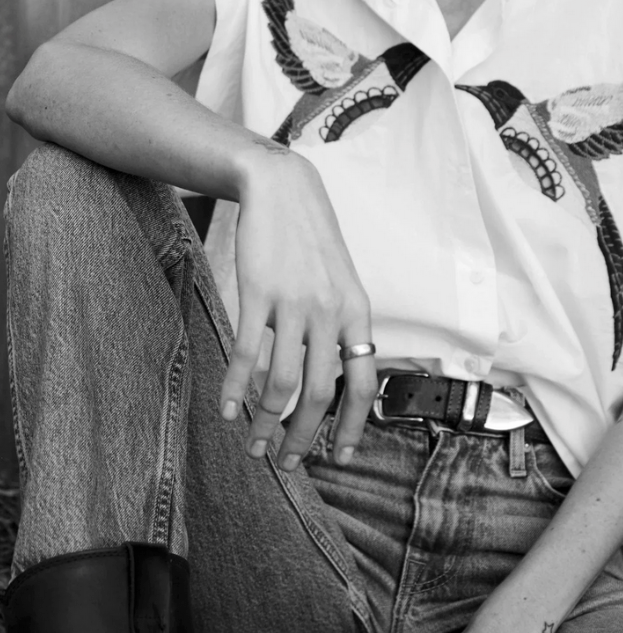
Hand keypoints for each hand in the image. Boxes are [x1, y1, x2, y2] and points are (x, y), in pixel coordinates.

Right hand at [219, 141, 376, 469]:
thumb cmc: (312, 241)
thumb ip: (344, 325)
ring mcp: (294, 302)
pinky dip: (235, 389)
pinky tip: (227, 409)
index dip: (355, 426)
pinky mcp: (258, 292)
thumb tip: (340, 376)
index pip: (364, 382)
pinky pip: (245, 353)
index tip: (343, 456)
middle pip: (320, 393)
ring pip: (281, 381)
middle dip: (304, 438)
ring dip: (266, 423)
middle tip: (288, 463)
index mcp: (357, 312)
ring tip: (254, 444)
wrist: (284, 190)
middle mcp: (330, 311)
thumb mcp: (343, 281)